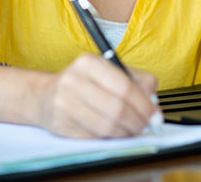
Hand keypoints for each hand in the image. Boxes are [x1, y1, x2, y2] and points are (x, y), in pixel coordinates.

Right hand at [35, 53, 158, 137]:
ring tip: (130, 129)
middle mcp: (73, 80)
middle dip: (138, 121)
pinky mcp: (60, 124)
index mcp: (88, 62)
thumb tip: (153, 102)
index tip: (155, 114)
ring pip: (107, 126)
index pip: (125, 86)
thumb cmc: (84, 83)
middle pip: (117, 108)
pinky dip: (109, 137)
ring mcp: (64, 103)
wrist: (46, 96)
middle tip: (146, 126)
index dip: (144, 104)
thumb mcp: (109, 71)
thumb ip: (137, 80)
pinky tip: (112, 132)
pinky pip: (94, 136)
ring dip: (125, 132)